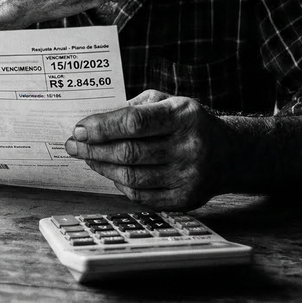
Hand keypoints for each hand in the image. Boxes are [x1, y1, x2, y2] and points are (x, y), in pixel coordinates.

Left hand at [64, 90, 233, 209]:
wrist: (228, 153)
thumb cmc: (188, 123)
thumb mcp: (167, 102)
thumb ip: (133, 108)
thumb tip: (93, 124)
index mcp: (183, 115)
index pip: (134, 122)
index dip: (102, 127)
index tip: (79, 129)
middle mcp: (189, 147)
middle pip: (129, 153)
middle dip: (94, 150)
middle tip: (73, 145)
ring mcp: (188, 177)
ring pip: (131, 178)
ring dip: (102, 168)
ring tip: (87, 158)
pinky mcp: (185, 200)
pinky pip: (141, 196)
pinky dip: (120, 185)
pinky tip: (111, 173)